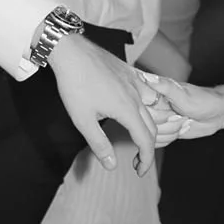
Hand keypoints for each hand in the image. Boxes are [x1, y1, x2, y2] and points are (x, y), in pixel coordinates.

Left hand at [48, 34, 158, 173]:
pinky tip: (139, 105)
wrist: (71, 51)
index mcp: (128, 110)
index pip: (146, 141)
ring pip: (153, 107)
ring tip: (140, 135)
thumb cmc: (75, 85)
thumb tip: (112, 166)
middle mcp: (137, 96)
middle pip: (152, 127)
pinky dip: (149, 103)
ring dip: (151, 125)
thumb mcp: (83, 120)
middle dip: (147, 147)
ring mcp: (135, 82)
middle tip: (137, 161)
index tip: (139, 171)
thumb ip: (100, 144)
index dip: (146, 160)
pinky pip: (146, 89)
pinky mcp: (129, 71)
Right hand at [147, 74, 223, 142]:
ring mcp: (155, 118)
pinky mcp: (160, 129)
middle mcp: (150, 104)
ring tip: (181, 122)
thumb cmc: (204, 100)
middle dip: (165, 126)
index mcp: (153, 91)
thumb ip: (164, 86)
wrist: (218, 113)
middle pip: (144, 124)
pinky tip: (178, 130)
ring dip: (168, 133)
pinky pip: (155, 141)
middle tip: (180, 117)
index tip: (172, 112)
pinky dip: (167, 139)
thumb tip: (148, 77)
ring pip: (149, 135)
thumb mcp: (184, 94)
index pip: (139, 108)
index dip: (155, 115)